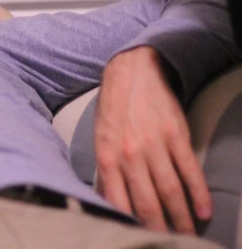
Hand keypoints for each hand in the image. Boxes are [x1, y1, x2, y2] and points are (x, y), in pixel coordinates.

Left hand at [94, 46, 210, 233]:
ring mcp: (154, 145)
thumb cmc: (113, 110)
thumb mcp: (100, 140)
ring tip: (188, 235)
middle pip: (147, 203)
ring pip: (170, 191)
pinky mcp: (176, 135)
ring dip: (181, 217)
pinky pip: (190, 170)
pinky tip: (204, 211)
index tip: (137, 239)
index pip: (118, 201)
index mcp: (107, 158)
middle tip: (167, 243)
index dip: (129, 225)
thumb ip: (106, 171)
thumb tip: (108, 202)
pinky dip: (198, 193)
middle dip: (159, 229)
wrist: (131, 73)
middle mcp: (129, 155)